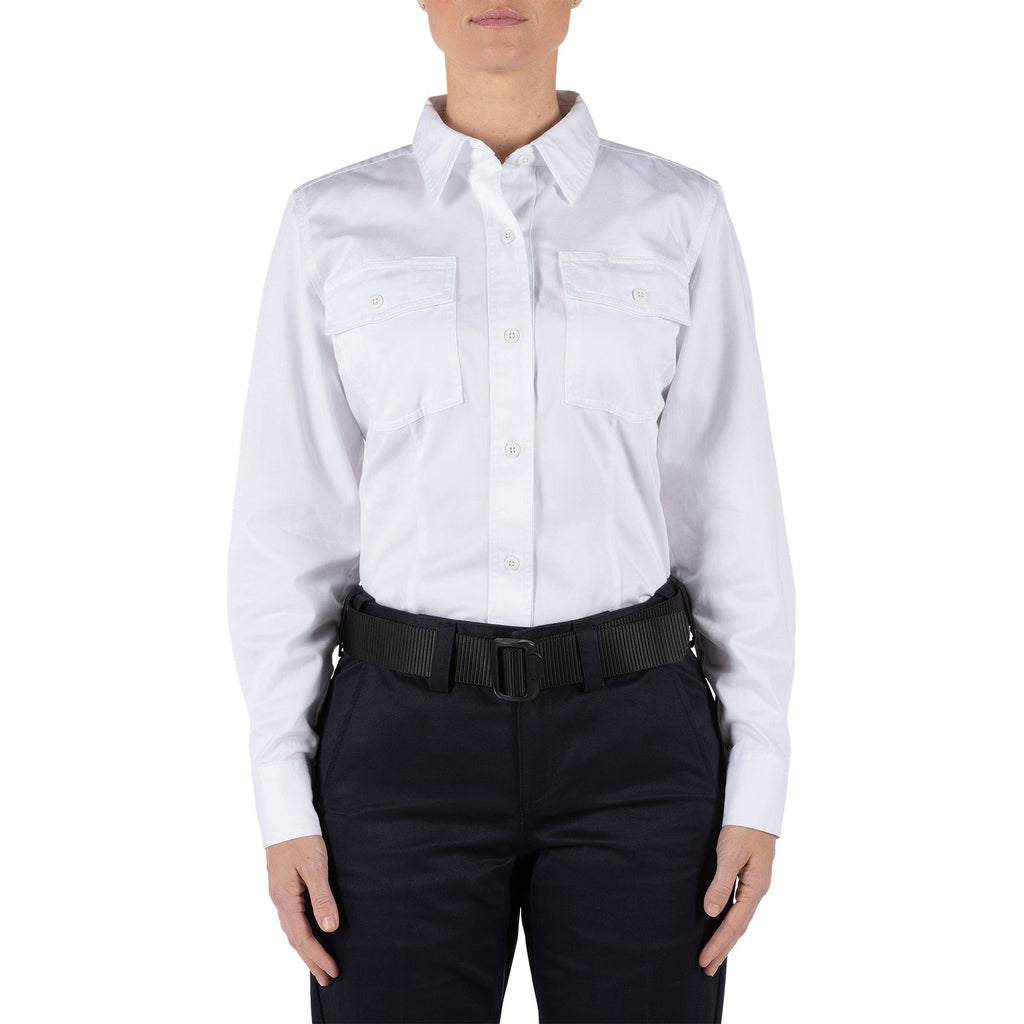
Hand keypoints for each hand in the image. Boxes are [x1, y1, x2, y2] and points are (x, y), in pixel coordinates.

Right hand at [266, 834, 340, 986]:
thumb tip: (330, 927)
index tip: (333, 970)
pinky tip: (307, 936)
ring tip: (319, 965)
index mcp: (285, 899)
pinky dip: (300, 935)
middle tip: (327, 978)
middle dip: (311, 961)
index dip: (318, 956)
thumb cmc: (302, 838)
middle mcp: (279, 901)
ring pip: (291, 931)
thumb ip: (322, 897)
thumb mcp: (315, 866)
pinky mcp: (283, 888)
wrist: (285, 817)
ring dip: (305, 950)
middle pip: (295, 940)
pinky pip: (291, 920)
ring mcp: (279, 895)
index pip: (303, 937)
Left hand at [699, 824, 776, 975]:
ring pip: (739, 919)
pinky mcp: (748, 877)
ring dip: (726, 938)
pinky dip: (729, 922)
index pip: (734, 924)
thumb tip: (711, 913)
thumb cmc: (742, 828)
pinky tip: (721, 926)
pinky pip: (738, 907)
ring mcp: (754, 885)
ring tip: (713, 955)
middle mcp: (757, 890)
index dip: (719, 944)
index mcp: (755, 888)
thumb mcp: (730, 855)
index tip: (705, 960)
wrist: (755, 808)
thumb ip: (721, 883)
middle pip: (738, 927)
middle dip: (722, 949)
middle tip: (706, 969)